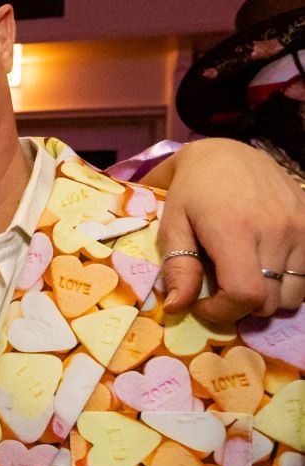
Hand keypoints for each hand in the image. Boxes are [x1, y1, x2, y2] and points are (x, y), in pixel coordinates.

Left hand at [152, 138, 304, 320]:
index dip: (223, 312)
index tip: (203, 304)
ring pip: (294, 295)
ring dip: (268, 297)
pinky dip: (289, 282)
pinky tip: (266, 267)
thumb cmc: (191, 192)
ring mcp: (301, 226)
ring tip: (244, 278)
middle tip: (221, 291)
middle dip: (242, 307)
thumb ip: (178, 269)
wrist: (226, 154)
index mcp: (237, 230)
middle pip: (270, 301)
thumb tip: (176, 308)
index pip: (246, 295)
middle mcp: (277, 230)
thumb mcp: (172, 227)